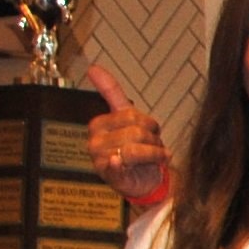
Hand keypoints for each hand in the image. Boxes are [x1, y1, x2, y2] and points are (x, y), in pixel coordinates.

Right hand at [84, 66, 172, 205]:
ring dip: (155, 154)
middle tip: (153, 148)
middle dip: (154, 140)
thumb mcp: (126, 119)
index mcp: (99, 123)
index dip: (149, 125)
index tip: (150, 132)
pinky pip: (116, 164)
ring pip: (137, 148)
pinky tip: (119, 161)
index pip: (132, 115)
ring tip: (153, 158)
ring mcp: (100, 157)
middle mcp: (96, 139)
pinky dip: (119, 163)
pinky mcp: (108, 173)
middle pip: (137, 131)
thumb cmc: (137, 148)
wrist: (144, 180)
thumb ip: (111, 92)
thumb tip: (93, 67)